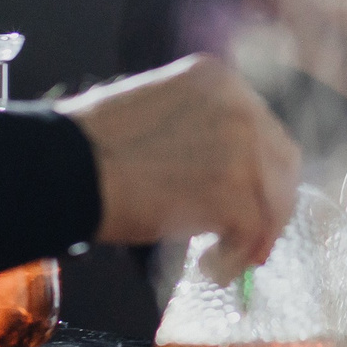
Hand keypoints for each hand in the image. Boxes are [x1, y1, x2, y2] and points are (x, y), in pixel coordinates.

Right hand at [61, 55, 300, 272]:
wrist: (63, 168)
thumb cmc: (91, 147)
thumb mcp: (156, 110)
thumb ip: (198, 129)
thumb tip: (223, 172)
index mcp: (219, 80)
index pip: (263, 128)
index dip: (260, 170)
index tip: (252, 197)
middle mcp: (241, 106)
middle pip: (282, 163)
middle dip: (269, 204)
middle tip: (249, 238)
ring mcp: (243, 149)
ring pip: (274, 202)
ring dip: (252, 237)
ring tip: (222, 260)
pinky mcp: (235, 192)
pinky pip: (253, 233)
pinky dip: (235, 257)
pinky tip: (210, 266)